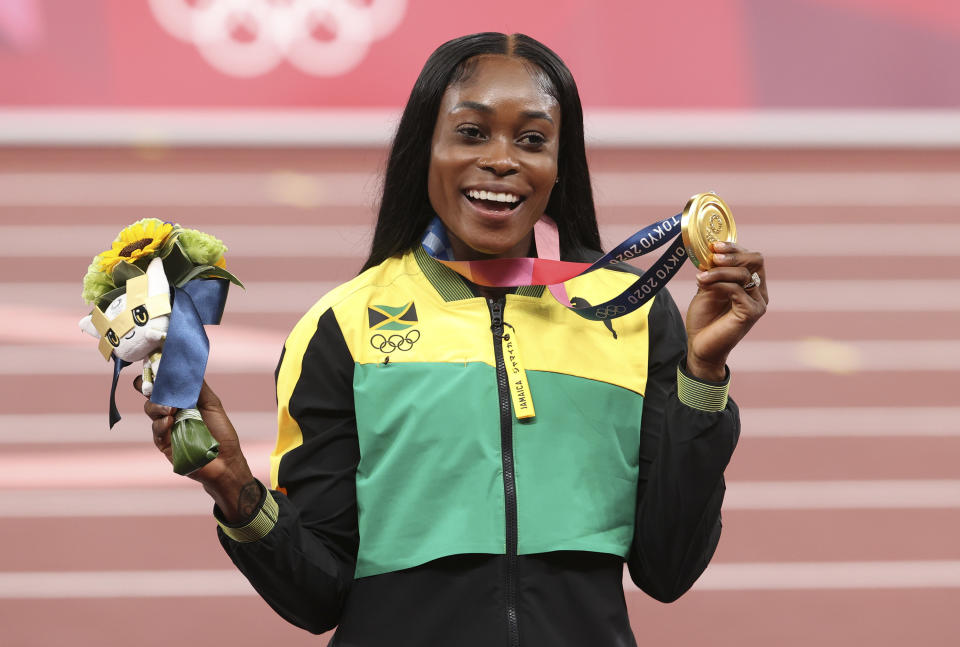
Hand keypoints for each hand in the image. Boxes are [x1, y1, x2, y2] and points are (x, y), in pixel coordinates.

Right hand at [135, 377, 256, 521]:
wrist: (225, 460)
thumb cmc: (221, 432)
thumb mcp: (212, 404)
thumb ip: (198, 388)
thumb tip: (188, 368)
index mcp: (182, 400)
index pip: (164, 384)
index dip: (156, 375)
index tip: (153, 364)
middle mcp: (171, 411)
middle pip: (151, 395)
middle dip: (149, 387)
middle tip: (155, 384)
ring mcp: (166, 427)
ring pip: (150, 410)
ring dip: (157, 405)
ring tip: (170, 408)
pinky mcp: (164, 443)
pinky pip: (156, 430)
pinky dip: (161, 424)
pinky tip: (169, 422)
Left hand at [684, 241, 767, 380]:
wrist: (700, 346)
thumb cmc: (705, 318)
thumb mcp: (707, 288)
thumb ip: (712, 272)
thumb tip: (710, 252)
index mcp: (751, 284)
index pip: (751, 257)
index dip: (734, 248)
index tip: (713, 246)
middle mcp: (760, 292)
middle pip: (756, 260)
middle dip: (733, 255)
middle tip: (713, 256)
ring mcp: (758, 303)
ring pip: (744, 274)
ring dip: (719, 271)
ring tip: (700, 277)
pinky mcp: (752, 313)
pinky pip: (737, 290)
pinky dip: (720, 284)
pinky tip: (704, 285)